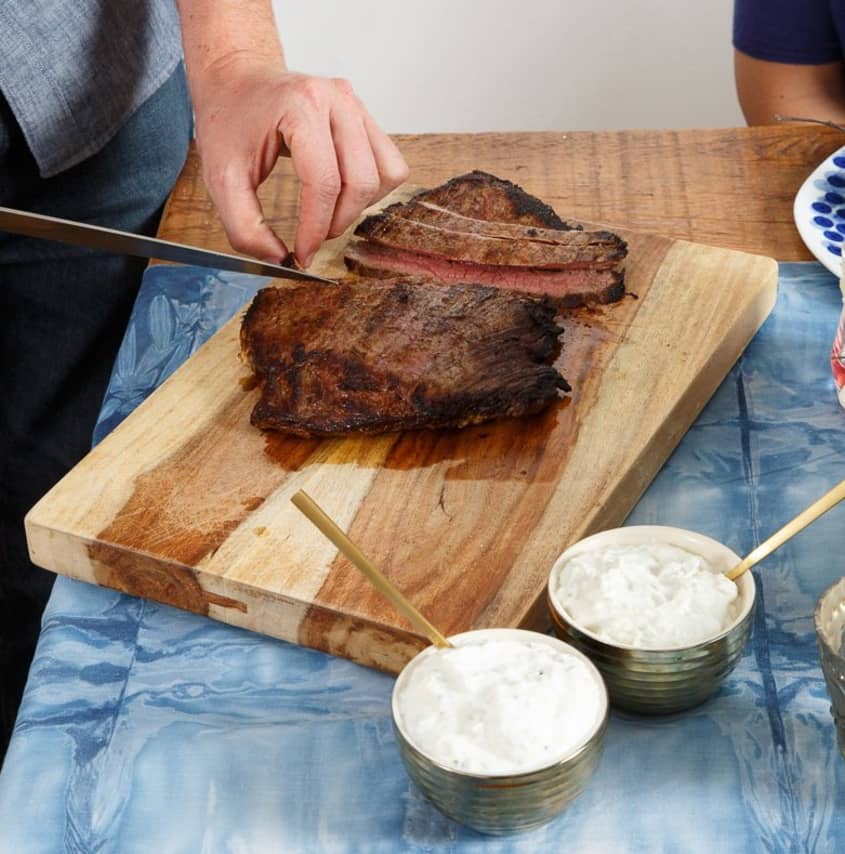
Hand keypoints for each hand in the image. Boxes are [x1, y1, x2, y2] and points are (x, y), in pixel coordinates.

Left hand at [191, 57, 408, 266]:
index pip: (324, 183)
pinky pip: (390, 165)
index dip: (316, 229)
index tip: (302, 254)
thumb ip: (244, 226)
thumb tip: (278, 259)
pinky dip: (372, 190)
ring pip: (384, 175)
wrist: (237, 80)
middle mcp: (336, 100)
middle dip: (337, 222)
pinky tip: (343, 193)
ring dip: (358, 207)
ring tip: (327, 212)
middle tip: (312, 237)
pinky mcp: (365, 116)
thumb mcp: (220, 178)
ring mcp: (356, 106)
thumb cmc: (229, 121)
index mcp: (300, 106)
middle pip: (360, 182)